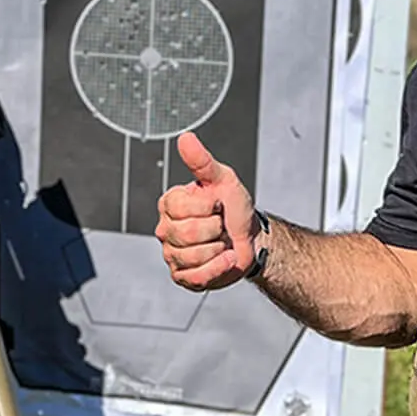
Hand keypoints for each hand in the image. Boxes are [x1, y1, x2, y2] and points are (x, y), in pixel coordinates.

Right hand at [155, 131, 256, 290]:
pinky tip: (224, 258)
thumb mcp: (222, 179)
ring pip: (193, 256)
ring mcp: (172, 255)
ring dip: (218, 249)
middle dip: (215, 229)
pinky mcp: (183, 277)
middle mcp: (166, 229)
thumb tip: (186, 138)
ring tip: (220, 242)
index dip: (207, 206)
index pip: (181, 207)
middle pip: (186, 234)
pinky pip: (198, 277)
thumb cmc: (234, 208)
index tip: (216, 203)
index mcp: (170, 204)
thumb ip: (202, 161)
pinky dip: (218, 268)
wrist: (251, 238)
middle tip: (219, 225)